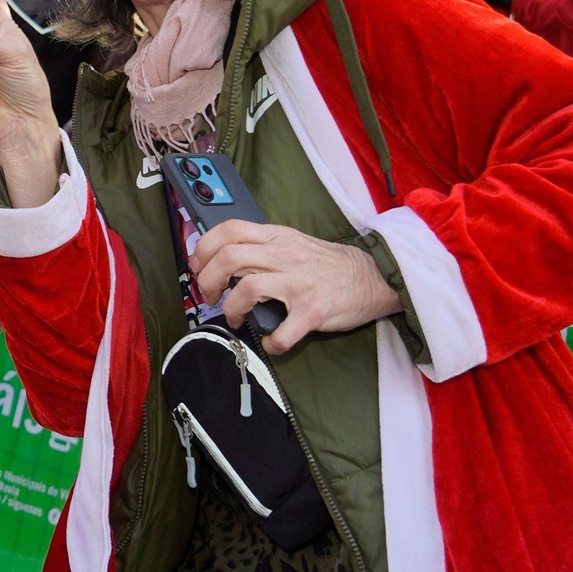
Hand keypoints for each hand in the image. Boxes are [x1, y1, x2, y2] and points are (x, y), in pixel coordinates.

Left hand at [191, 220, 401, 354]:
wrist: (373, 277)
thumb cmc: (328, 265)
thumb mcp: (293, 243)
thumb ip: (262, 247)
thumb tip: (223, 260)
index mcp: (277, 238)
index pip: (229, 229)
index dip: (204, 248)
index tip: (198, 267)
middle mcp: (284, 255)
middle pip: (228, 257)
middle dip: (207, 280)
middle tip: (209, 296)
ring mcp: (299, 282)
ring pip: (247, 287)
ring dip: (231, 308)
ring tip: (236, 317)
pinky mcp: (313, 310)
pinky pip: (282, 331)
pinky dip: (270, 342)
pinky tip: (271, 341)